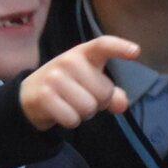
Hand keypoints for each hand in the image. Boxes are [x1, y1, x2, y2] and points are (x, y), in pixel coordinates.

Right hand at [20, 35, 136, 129]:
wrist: (30, 94)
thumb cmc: (68, 87)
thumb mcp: (90, 84)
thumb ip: (110, 93)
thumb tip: (122, 104)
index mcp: (83, 53)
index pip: (103, 45)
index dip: (120, 47)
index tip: (136, 52)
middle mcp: (68, 60)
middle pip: (103, 92)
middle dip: (98, 102)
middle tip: (81, 97)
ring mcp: (54, 77)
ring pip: (88, 108)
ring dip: (83, 114)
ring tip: (70, 104)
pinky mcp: (44, 96)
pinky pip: (72, 119)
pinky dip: (71, 122)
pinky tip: (60, 112)